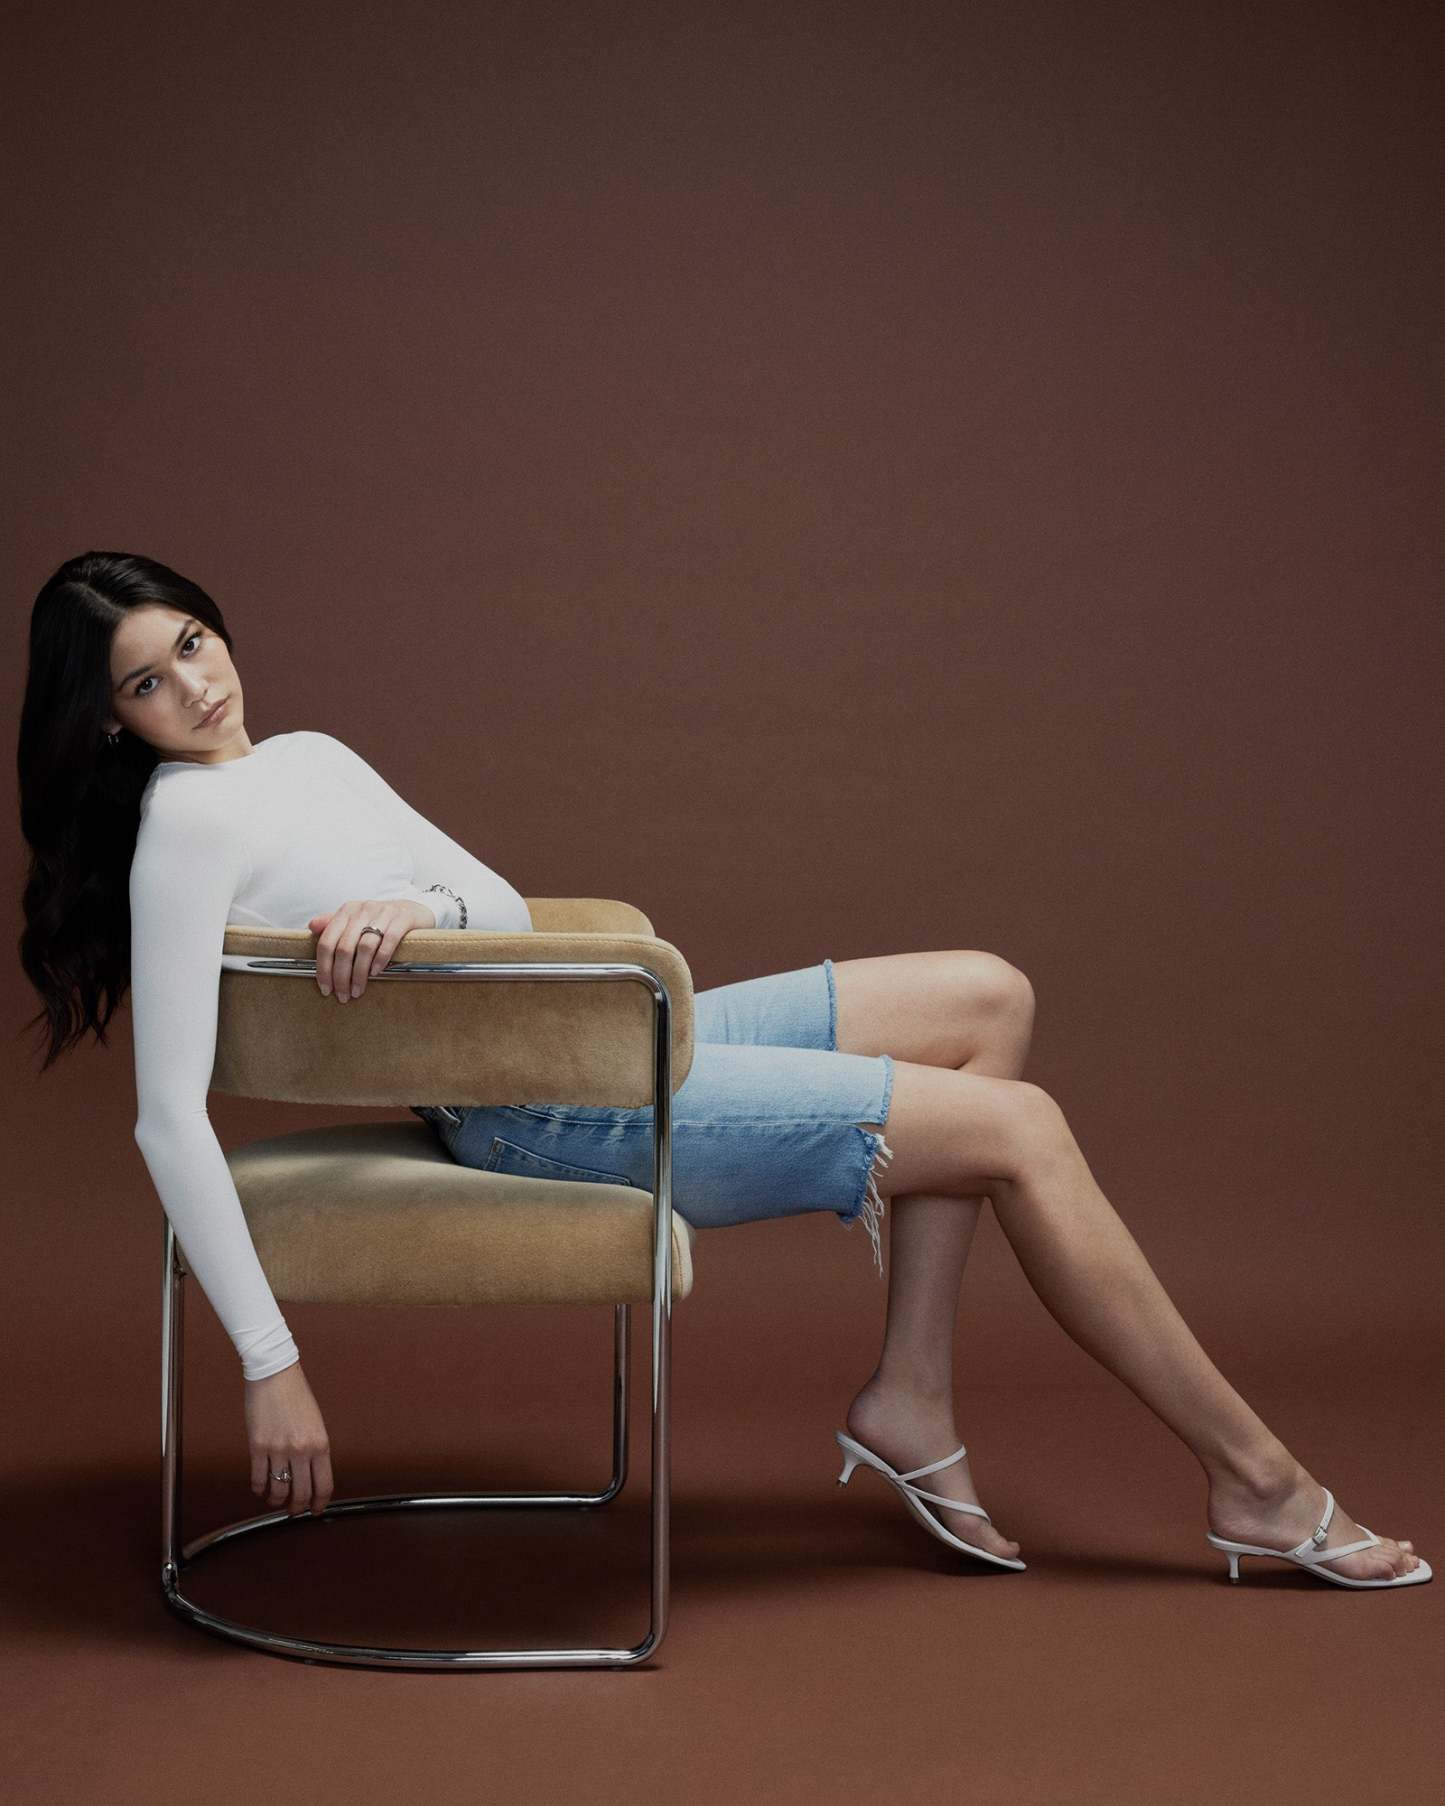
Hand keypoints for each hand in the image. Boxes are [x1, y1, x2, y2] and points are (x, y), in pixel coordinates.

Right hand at [244, 1361, 333, 1516]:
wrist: (274, 1374)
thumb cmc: (296, 1394)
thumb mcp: (316, 1423)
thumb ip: (315, 1449)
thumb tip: (311, 1474)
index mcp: (321, 1444)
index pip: (324, 1485)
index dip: (320, 1503)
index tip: (316, 1509)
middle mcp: (301, 1450)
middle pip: (301, 1494)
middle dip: (298, 1507)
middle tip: (294, 1510)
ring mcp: (278, 1450)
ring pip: (278, 1491)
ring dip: (277, 1501)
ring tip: (276, 1500)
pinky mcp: (258, 1447)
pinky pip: (258, 1479)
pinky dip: (259, 1489)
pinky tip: (261, 1488)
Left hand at [307, 897, 435, 1000]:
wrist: (415, 911)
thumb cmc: (382, 921)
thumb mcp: (356, 920)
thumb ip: (333, 923)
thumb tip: (311, 926)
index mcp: (347, 911)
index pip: (327, 942)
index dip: (323, 968)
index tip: (326, 988)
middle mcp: (363, 909)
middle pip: (344, 948)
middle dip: (341, 976)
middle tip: (343, 995)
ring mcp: (384, 913)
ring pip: (364, 947)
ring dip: (359, 973)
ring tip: (358, 990)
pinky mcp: (402, 918)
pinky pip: (388, 941)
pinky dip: (380, 959)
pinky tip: (376, 972)